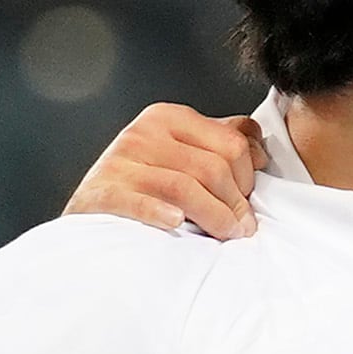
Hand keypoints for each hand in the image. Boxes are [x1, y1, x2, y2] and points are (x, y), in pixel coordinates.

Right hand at [68, 104, 262, 237]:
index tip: (248, 198)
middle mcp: (144, 134)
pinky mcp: (104, 192)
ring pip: (186, 188)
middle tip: (241, 226)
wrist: (92, 208)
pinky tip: (176, 223)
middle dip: (236, 202)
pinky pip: (140, 203)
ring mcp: (121, 162)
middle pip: (213, 168)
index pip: (230, 143)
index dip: (249, 176)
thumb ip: (221, 142)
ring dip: (215, 218)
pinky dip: (161, 213)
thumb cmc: (144, 182)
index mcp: (168, 118)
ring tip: (226, 235)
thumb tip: (261, 149)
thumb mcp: (183, 151)